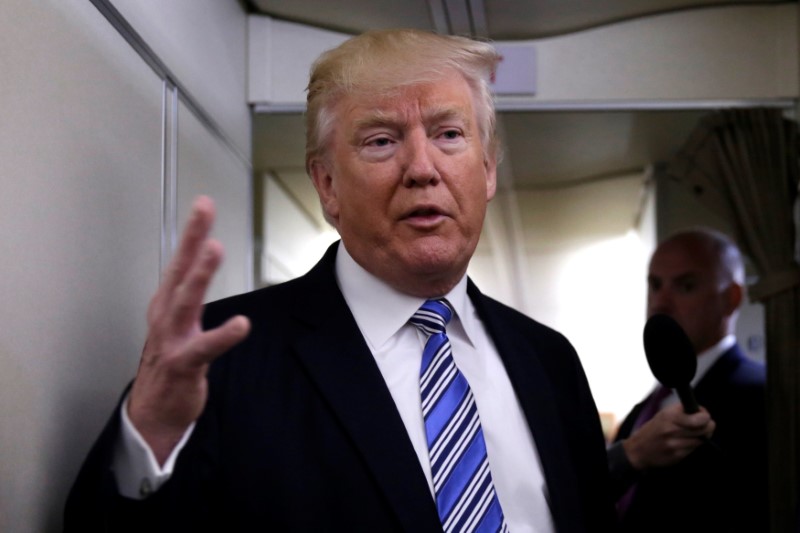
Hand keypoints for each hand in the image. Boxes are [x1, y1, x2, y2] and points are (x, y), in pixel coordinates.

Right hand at [127, 196, 250, 464]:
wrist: (153, 411)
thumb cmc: (170, 362)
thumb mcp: (178, 322)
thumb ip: (190, 294)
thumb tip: (202, 264)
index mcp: (166, 304)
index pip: (180, 261)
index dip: (191, 232)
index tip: (203, 203)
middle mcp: (165, 316)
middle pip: (179, 270)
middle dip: (192, 239)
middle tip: (203, 210)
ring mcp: (171, 339)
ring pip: (185, 301)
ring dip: (200, 274)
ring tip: (215, 249)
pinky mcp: (183, 364)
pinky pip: (205, 348)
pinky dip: (223, 336)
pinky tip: (242, 324)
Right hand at [622, 402, 715, 470]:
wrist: (638, 450)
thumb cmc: (652, 430)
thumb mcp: (663, 414)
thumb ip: (681, 411)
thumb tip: (700, 411)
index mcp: (669, 417)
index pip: (699, 418)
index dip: (705, 415)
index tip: (703, 414)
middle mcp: (672, 430)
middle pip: (704, 429)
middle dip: (708, 426)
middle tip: (704, 424)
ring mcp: (675, 444)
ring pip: (701, 440)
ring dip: (701, 436)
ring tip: (694, 433)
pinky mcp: (678, 456)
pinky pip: (694, 449)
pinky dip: (694, 445)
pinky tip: (686, 441)